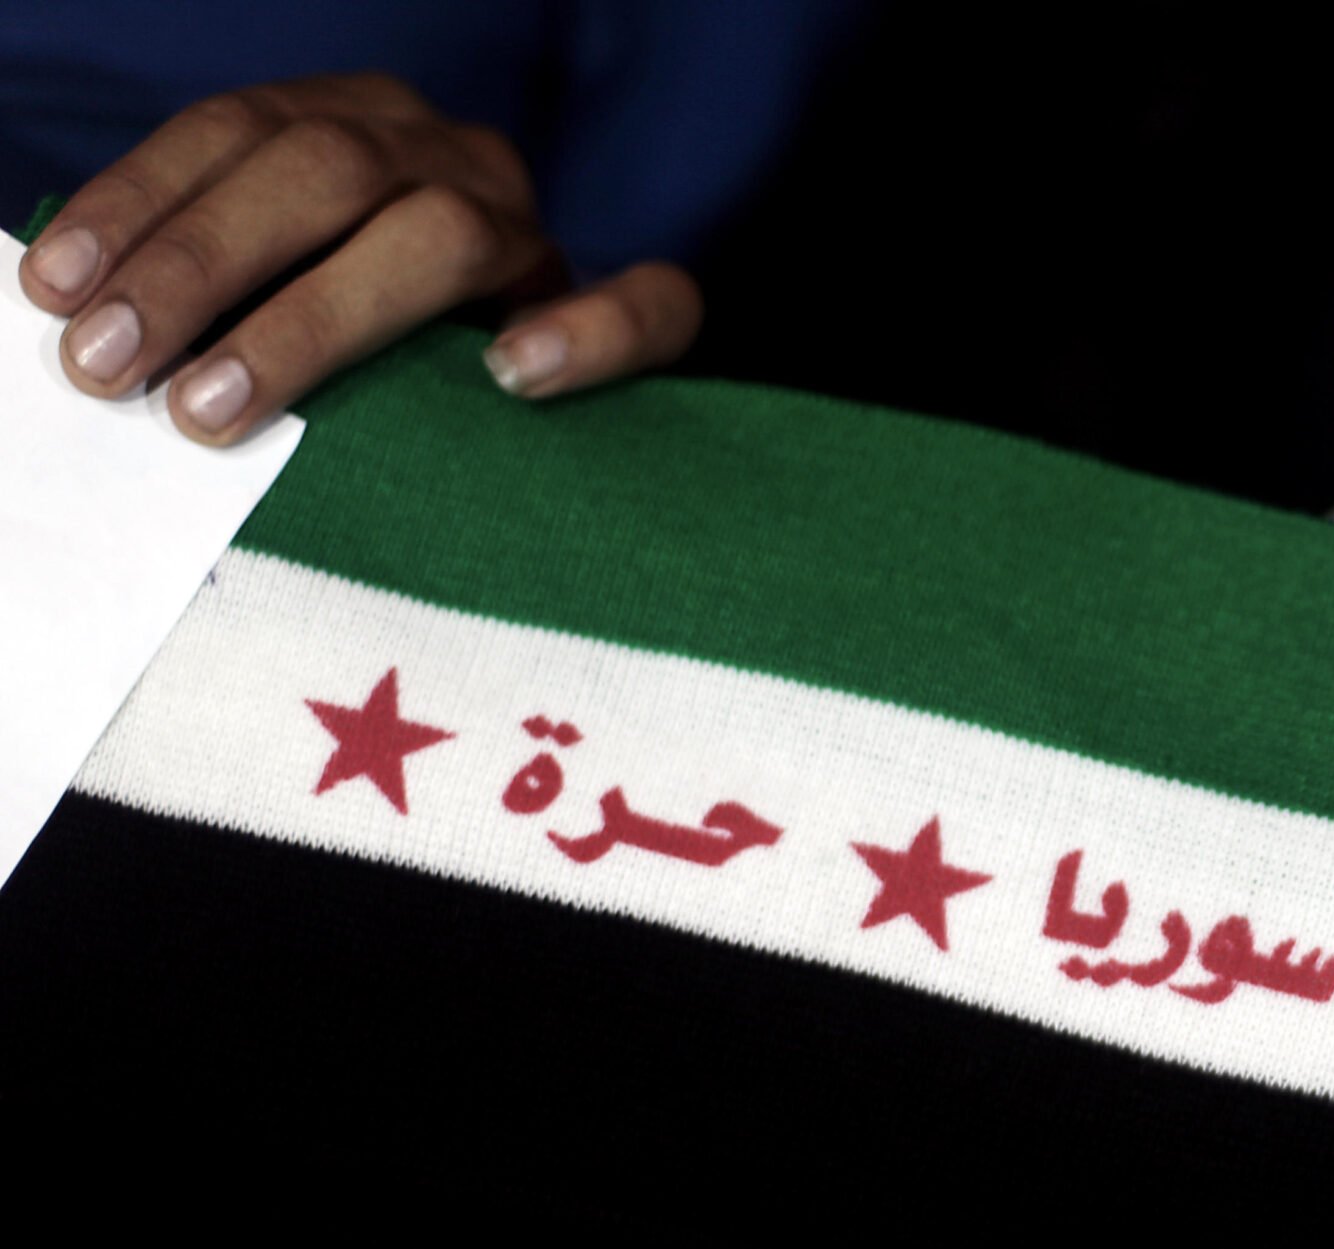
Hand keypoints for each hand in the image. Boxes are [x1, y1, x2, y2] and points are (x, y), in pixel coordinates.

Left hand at [17, 73, 701, 445]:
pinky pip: (647, 307)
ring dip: (310, 322)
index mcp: (363, 128)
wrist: (550, 376)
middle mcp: (453, 156)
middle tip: (109, 367)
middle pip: (321, 172)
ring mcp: (536, 228)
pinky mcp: (638, 310)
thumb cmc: (387, 356)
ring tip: (216, 408)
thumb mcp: (293, 282)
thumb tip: (97, 322)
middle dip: (196, 266)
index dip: (140, 203)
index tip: (55, 290)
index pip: (236, 132)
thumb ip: (228, 278)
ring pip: (436, 236)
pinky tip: (511, 375)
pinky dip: (585, 335)